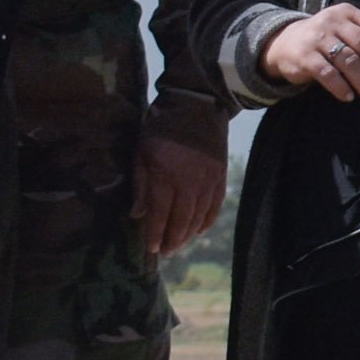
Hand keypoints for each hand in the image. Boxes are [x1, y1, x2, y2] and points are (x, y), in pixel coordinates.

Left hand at [133, 130, 227, 257]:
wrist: (197, 106)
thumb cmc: (161, 128)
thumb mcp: (142, 152)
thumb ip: (141, 184)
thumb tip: (138, 214)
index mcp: (165, 175)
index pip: (160, 213)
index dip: (155, 233)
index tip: (151, 249)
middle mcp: (189, 183)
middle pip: (181, 219)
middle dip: (172, 239)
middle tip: (165, 252)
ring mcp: (207, 181)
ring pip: (198, 217)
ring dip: (188, 234)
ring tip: (179, 245)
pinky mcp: (220, 177)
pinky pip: (215, 206)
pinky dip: (206, 222)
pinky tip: (198, 230)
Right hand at [261, 4, 359, 103]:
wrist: (283, 43)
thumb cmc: (325, 40)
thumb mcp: (344, 30)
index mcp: (348, 13)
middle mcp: (333, 21)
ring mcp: (317, 37)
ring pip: (348, 60)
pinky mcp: (304, 55)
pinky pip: (327, 73)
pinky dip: (341, 87)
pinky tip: (349, 97)